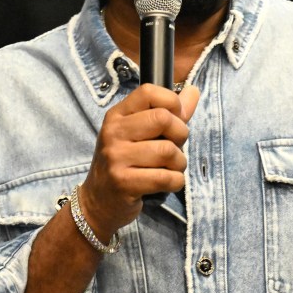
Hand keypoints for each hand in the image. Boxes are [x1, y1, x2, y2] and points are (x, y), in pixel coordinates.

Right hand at [79, 83, 199, 239]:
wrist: (98, 201)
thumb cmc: (125, 163)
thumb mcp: (139, 133)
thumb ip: (169, 112)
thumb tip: (194, 90)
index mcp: (117, 115)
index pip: (149, 91)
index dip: (172, 102)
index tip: (175, 119)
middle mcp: (113, 132)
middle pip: (163, 118)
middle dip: (180, 135)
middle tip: (173, 148)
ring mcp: (116, 157)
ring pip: (169, 151)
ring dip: (179, 163)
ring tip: (169, 169)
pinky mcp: (123, 183)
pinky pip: (166, 177)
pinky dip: (176, 182)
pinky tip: (166, 183)